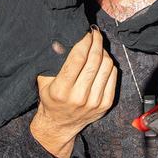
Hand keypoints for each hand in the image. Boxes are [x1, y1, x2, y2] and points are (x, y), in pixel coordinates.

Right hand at [30, 29, 116, 157]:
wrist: (60, 125)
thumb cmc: (52, 99)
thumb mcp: (44, 80)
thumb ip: (52, 61)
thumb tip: (61, 41)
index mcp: (61, 89)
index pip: (78, 58)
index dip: (84, 41)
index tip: (87, 32)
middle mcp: (79, 96)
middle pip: (94, 60)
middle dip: (96, 42)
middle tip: (95, 34)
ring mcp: (94, 102)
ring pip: (106, 66)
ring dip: (104, 52)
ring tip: (98, 47)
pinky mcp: (105, 105)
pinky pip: (113, 77)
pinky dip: (109, 65)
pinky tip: (103, 61)